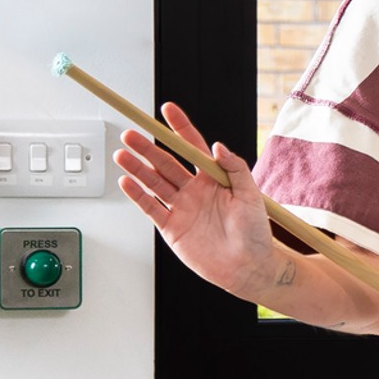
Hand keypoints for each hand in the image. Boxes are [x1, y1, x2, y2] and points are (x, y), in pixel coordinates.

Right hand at [118, 102, 286, 303]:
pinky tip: (126, 181)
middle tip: (131, 134)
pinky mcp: (172, 228)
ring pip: (154, 183)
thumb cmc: (256, 232)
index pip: (193, 148)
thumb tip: (218, 145)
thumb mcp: (251, 195)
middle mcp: (194, 191)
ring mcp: (182, 208)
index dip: (180, 128)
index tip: (167, 110)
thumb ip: (235, 168)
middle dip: (148, 148)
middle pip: (167, 163)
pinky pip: (151, 208)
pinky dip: (137, 196)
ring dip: (137, 168)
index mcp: (214, 179)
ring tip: (122, 154)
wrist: (249, 267)